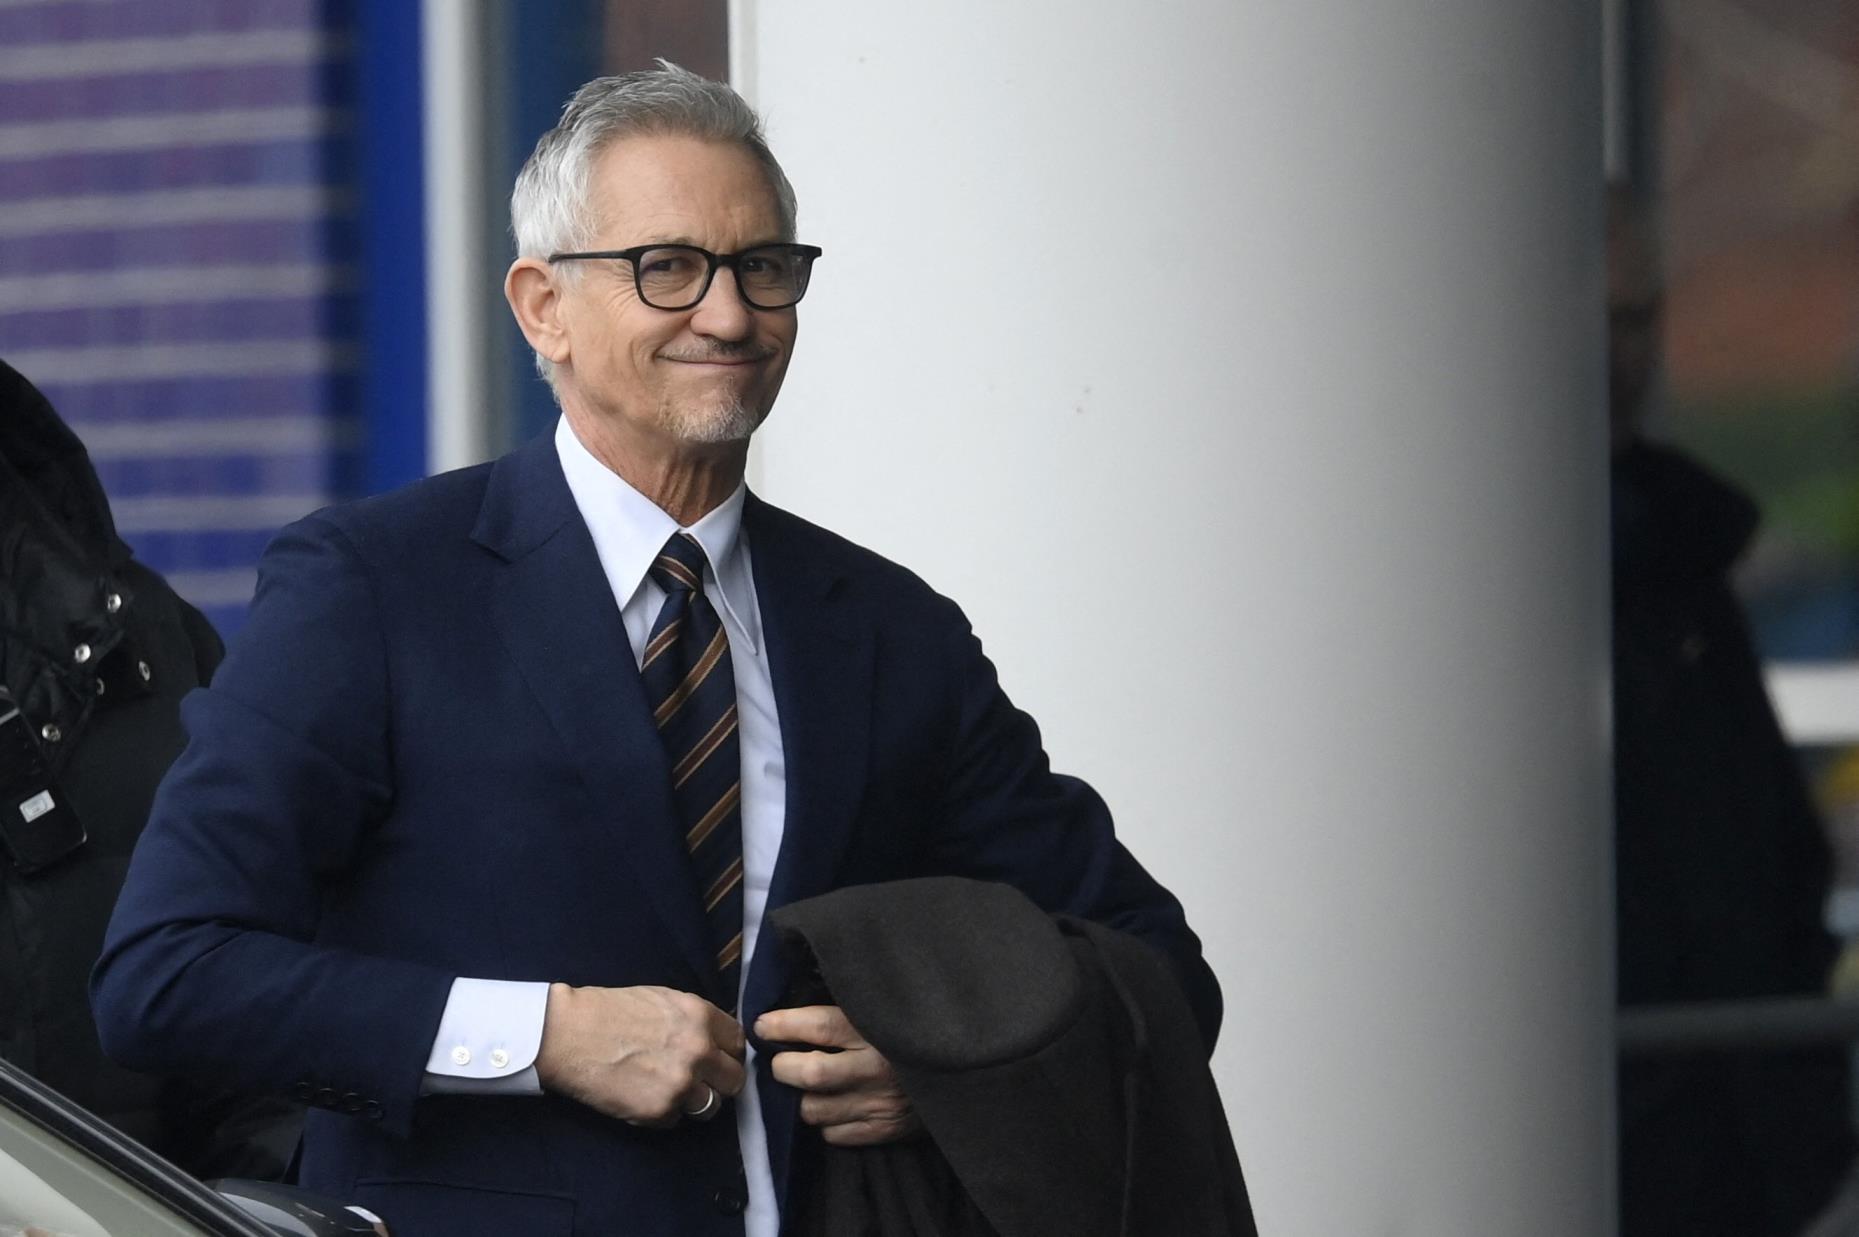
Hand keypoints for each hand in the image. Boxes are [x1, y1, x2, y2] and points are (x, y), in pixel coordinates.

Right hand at [535, 983, 744, 1125]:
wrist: (569, 1034)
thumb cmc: (610, 1011)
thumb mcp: (664, 999)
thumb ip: (695, 1020)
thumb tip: (715, 1038)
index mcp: (701, 1017)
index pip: (738, 1043)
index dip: (728, 1052)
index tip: (719, 1058)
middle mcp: (699, 1051)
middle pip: (735, 1079)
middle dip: (720, 1081)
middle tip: (702, 1082)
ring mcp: (681, 1084)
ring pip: (711, 1106)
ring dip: (696, 1102)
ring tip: (672, 1093)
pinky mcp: (659, 1111)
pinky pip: (677, 1120)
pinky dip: (665, 1114)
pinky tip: (645, 1097)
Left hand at [756, 1005, 920, 1146]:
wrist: (960, 1071)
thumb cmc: (909, 1032)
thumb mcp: (882, 1010)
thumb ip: (846, 1008)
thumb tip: (793, 1004)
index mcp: (875, 1031)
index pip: (819, 1026)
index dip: (783, 1026)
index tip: (763, 1025)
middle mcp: (876, 1069)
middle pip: (810, 1074)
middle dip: (783, 1067)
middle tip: (780, 1061)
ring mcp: (879, 1104)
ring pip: (813, 1110)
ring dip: (802, 1098)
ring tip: (808, 1086)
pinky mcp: (883, 1130)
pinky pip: (832, 1134)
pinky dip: (825, 1121)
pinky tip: (833, 1105)